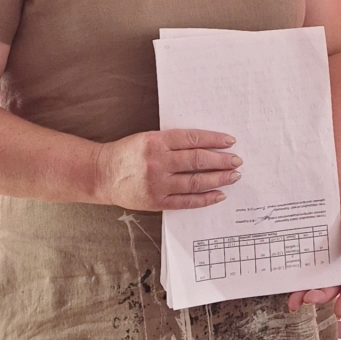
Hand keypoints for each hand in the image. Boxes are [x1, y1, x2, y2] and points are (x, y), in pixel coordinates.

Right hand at [94, 129, 240, 212]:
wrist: (103, 174)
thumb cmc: (128, 153)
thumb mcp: (148, 138)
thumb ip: (173, 142)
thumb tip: (206, 145)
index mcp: (156, 141)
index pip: (192, 139)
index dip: (214, 139)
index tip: (230, 141)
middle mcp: (158, 162)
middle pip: (197, 161)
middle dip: (221, 161)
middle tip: (237, 161)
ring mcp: (158, 184)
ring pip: (195, 181)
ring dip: (218, 179)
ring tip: (234, 176)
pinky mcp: (157, 201)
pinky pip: (186, 202)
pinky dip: (205, 198)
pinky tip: (219, 194)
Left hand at [289, 185, 340, 319]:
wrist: (322, 174)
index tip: (338, 312)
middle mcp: (336, 257)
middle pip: (332, 285)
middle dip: (320, 296)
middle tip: (305, 300)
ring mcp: (319, 253)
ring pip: (314, 280)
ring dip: (304, 293)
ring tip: (292, 301)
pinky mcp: (302, 247)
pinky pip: (297, 266)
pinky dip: (292, 278)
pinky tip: (283, 284)